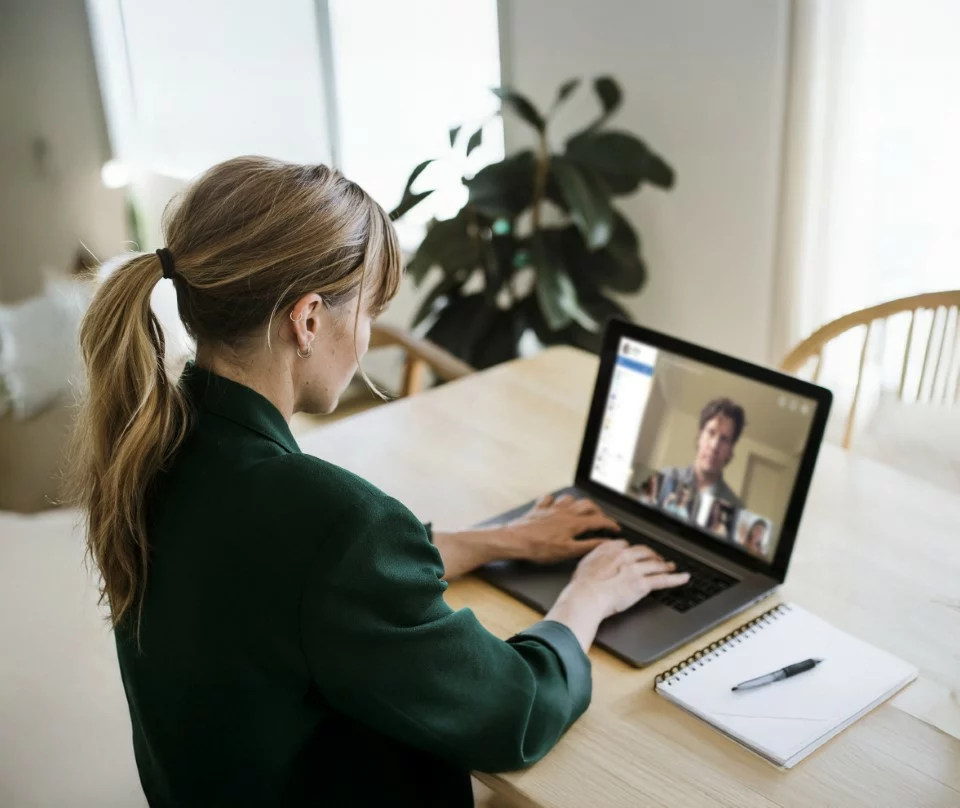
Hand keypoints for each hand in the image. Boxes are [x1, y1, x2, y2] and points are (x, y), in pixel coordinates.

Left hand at [503, 493, 621, 563]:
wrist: (514, 540)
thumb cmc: (539, 548)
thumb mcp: (567, 551)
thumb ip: (588, 545)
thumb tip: (606, 542)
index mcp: (573, 523)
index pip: (598, 520)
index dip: (610, 524)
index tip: (616, 529)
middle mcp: (564, 512)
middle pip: (587, 505)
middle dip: (597, 511)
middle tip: (601, 519)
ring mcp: (550, 508)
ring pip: (569, 498)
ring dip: (577, 503)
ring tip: (580, 510)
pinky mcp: (538, 509)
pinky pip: (548, 499)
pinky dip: (554, 501)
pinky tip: (554, 505)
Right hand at [565, 540, 689, 618]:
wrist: (586, 596)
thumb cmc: (581, 585)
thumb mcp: (584, 564)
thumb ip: (594, 558)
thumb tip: (598, 558)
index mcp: (609, 550)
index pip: (626, 545)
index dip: (633, 550)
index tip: (635, 553)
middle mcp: (624, 556)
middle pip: (644, 552)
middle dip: (652, 555)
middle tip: (657, 558)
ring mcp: (635, 570)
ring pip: (655, 564)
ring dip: (665, 565)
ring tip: (671, 566)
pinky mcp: (642, 584)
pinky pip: (663, 580)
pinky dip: (676, 578)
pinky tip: (684, 577)